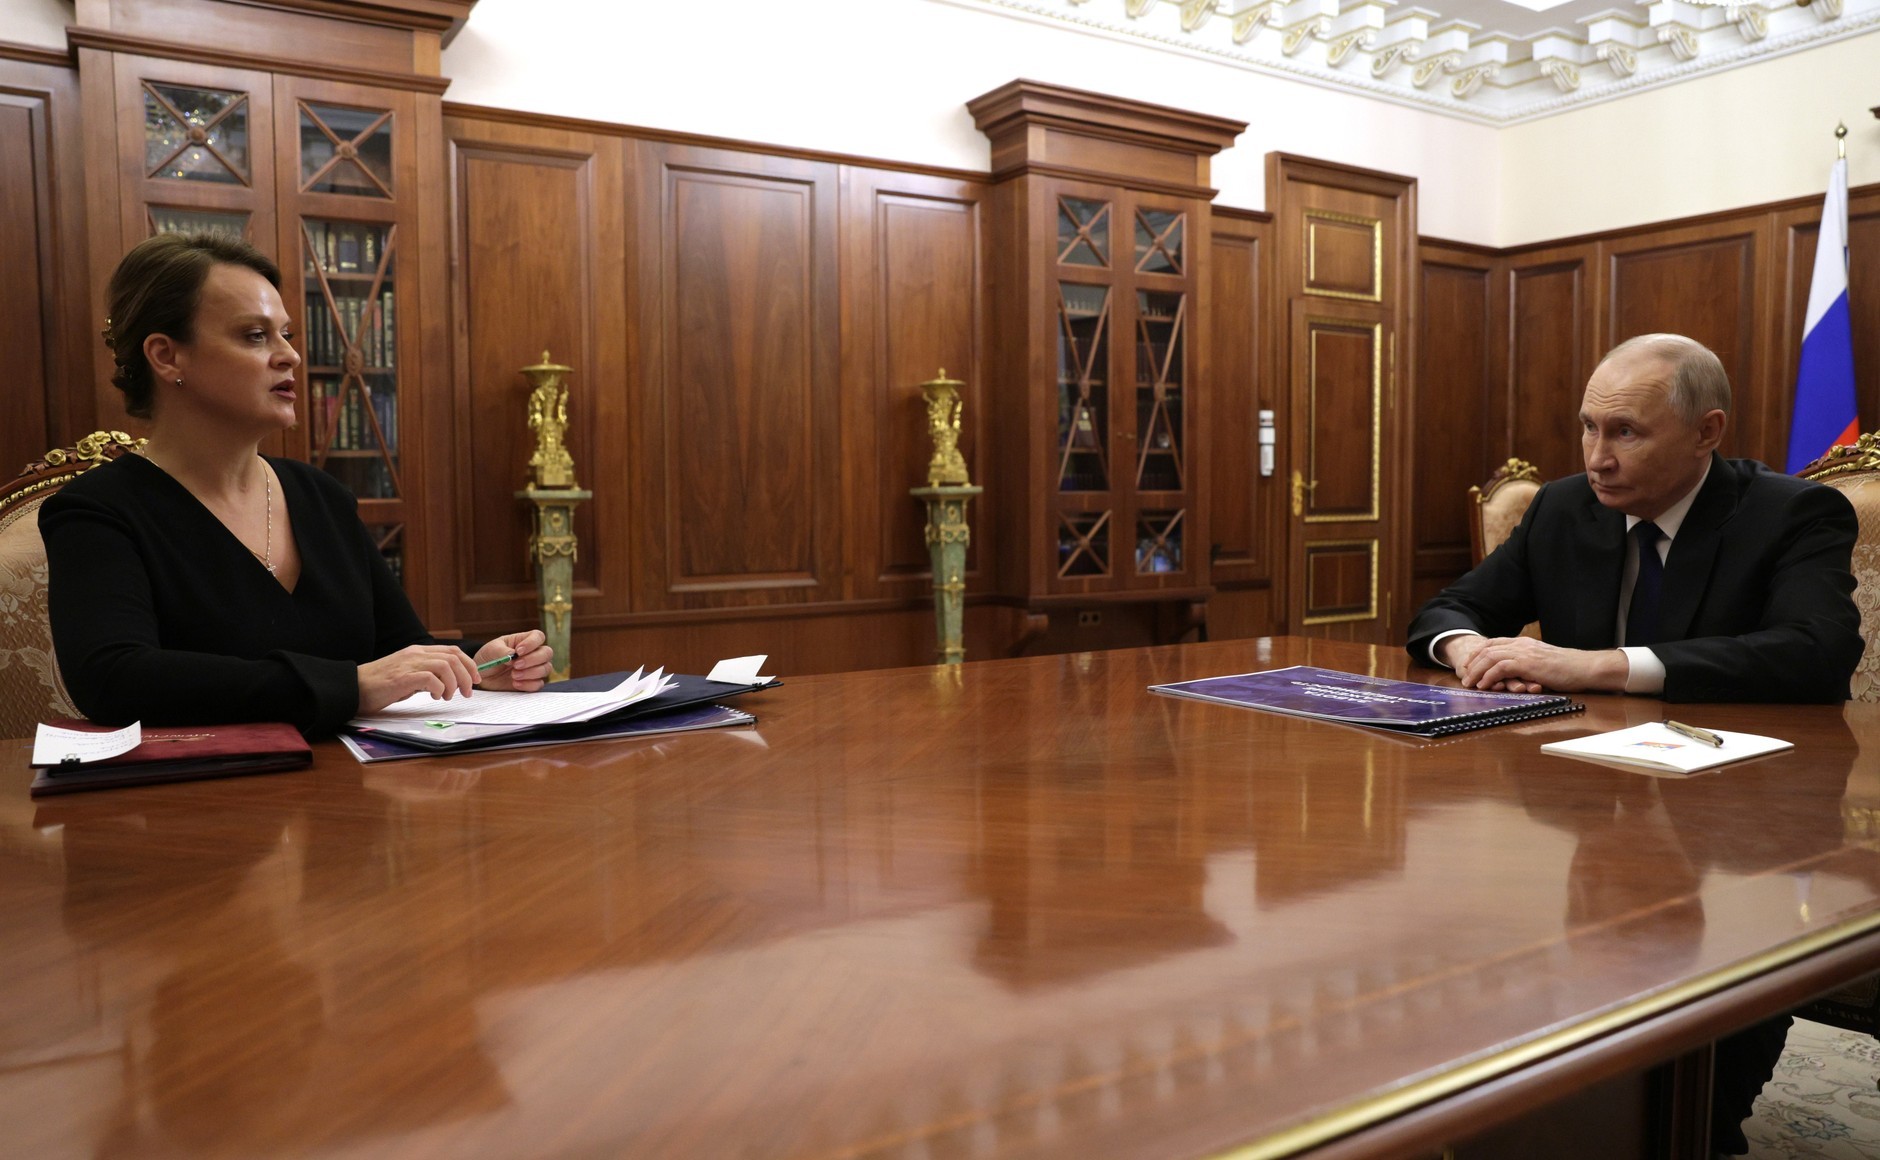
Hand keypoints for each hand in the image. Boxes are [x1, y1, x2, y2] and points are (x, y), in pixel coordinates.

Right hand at [358, 643, 480, 713]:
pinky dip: (439, 688)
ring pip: (446, 666)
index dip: (469, 664)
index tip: (475, 679)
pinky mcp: (402, 678)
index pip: (452, 651)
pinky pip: (431, 678)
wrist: (353, 688)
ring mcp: (409, 664)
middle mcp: (415, 654)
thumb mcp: (407, 676)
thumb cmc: (379, 685)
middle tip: (468, 692)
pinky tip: (435, 697)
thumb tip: (445, 684)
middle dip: (467, 676)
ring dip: (454, 683)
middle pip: (454, 657)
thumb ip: (425, 676)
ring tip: (448, 696)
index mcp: (417, 652)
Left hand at [474, 630, 553, 691]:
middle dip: (533, 660)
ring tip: (513, 675)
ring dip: (530, 673)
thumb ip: (502, 651)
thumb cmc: (487, 658)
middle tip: (516, 665)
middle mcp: (533, 653)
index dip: (532, 643)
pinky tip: (515, 683)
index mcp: (524, 641)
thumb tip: (513, 656)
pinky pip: (539, 684)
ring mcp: (534, 669)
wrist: (482, 676)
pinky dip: (528, 684)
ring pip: (546, 668)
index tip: (518, 651)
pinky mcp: (531, 682)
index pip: (538, 637)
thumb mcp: (491, 650)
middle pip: (547, 653)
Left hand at [1452, 636, 1629, 694]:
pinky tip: (1483, 685)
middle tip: (1464, 676)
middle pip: (1487, 649)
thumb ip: (1527, 665)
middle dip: (1472, 663)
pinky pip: (1500, 668)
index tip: (1469, 664)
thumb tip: (1515, 675)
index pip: (1494, 643)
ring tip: (1468, 683)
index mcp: (1524, 643)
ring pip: (1490, 657)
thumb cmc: (1568, 669)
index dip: (1478, 653)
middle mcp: (1521, 645)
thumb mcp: (1543, 663)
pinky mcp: (1527, 663)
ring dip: (1476, 671)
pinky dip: (1489, 676)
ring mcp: (1524, 653)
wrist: (1584, 667)